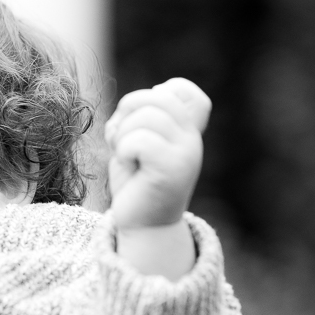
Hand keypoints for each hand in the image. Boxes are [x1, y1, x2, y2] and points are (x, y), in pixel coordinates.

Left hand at [104, 77, 208, 230]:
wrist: (144, 226)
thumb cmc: (137, 182)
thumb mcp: (142, 140)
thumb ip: (148, 116)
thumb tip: (158, 89)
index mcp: (186, 130)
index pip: (186, 90)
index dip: (157, 93)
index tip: (140, 119)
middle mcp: (192, 140)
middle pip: (159, 96)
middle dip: (128, 110)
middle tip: (122, 137)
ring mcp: (185, 154)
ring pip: (147, 116)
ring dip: (123, 133)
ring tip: (125, 154)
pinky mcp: (171, 171)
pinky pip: (140, 140)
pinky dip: (124, 149)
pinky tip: (128, 165)